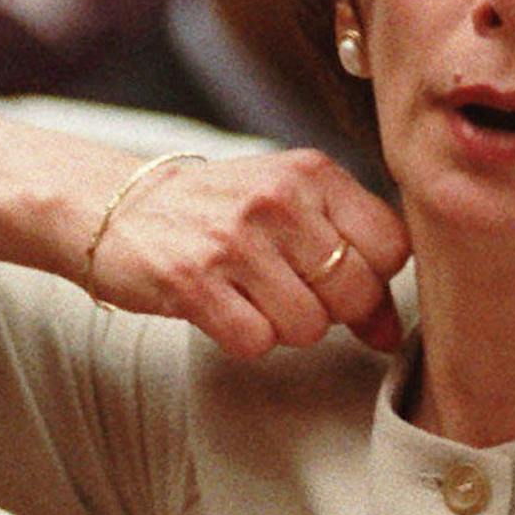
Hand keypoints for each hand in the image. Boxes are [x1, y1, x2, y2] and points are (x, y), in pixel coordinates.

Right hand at [87, 150, 409, 358]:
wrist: (121, 205)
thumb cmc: (223, 210)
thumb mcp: (292, 202)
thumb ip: (350, 249)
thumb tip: (392, 331)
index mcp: (314, 172)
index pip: (393, 246)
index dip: (378, 278)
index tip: (351, 283)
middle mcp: (278, 199)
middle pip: (355, 292)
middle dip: (335, 311)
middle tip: (297, 294)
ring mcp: (235, 239)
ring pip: (309, 326)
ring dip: (287, 327)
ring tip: (256, 296)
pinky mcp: (193, 280)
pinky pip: (256, 342)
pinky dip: (246, 339)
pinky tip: (227, 308)